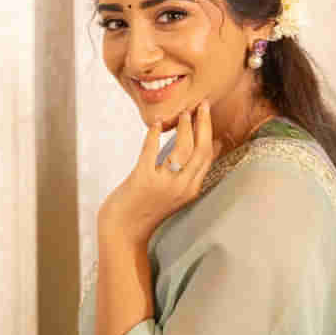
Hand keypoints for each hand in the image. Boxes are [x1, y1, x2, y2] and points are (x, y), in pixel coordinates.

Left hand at [97, 101, 215, 247]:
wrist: (125, 230)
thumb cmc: (148, 209)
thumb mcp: (176, 193)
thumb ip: (189, 172)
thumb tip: (205, 149)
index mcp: (192, 189)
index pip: (208, 156)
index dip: (210, 133)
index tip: (208, 115)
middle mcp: (182, 186)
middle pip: (200, 149)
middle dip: (203, 124)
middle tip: (202, 104)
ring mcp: (164, 184)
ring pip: (181, 149)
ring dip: (183, 127)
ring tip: (183, 112)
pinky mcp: (143, 180)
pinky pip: (150, 151)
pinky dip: (153, 134)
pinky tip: (155, 123)